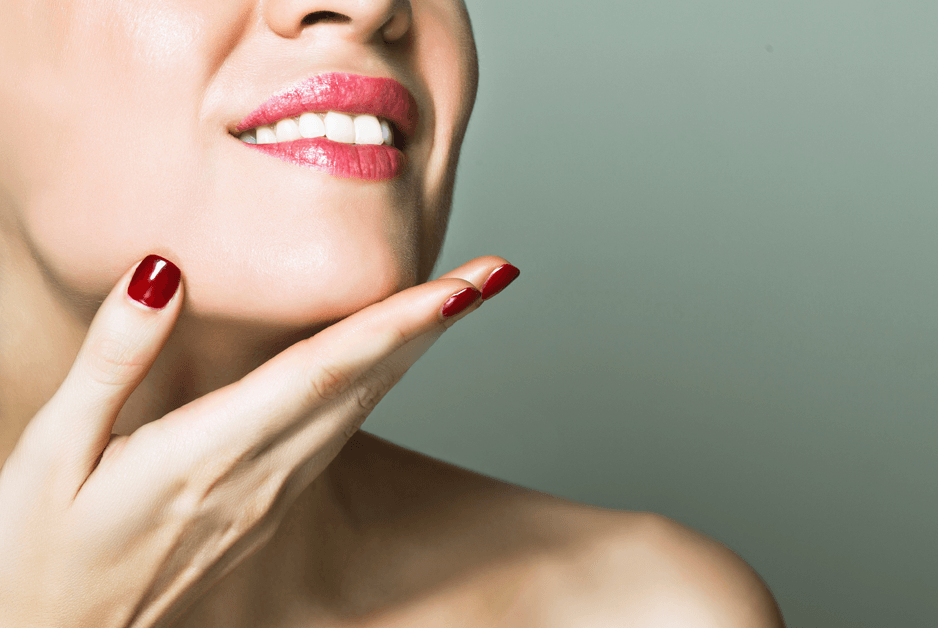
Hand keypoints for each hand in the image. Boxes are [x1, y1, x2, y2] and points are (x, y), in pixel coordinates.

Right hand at [0, 254, 518, 627]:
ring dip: (415, 351)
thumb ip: (114, 357)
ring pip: (361, 408)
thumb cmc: (37, 549)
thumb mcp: (52, 451)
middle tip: (493, 273)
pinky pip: (338, 433)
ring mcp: (270, 496)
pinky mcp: (267, 508)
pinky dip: (378, 385)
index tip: (462, 285)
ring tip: (460, 298)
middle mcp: (258, 474)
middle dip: (433, 324)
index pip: (326, 370)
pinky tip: (394, 358)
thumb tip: (163, 271)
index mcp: (209, 453)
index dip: (399, 322)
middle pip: (365, 384)